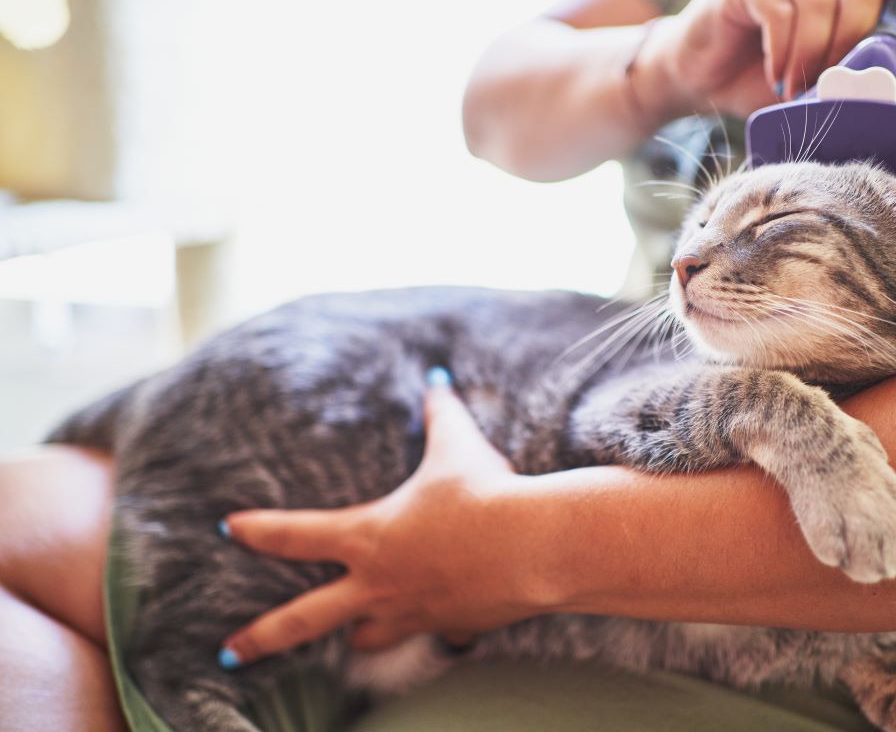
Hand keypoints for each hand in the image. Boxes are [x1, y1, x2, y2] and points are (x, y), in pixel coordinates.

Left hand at [217, 371, 531, 667]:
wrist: (533, 546)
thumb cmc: (485, 493)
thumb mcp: (458, 444)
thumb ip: (440, 412)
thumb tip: (437, 377)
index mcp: (368, 537)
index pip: (295, 534)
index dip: (258, 529)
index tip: (229, 528)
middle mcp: (380, 583)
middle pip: (303, 620)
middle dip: (261, 639)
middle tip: (228, 653)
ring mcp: (413, 612)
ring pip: (366, 638)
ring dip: (356, 636)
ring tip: (352, 638)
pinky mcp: (452, 626)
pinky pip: (435, 634)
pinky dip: (436, 629)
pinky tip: (445, 624)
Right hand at [636, 0, 895, 119]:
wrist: (699, 80)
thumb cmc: (761, 81)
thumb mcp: (822, 88)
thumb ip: (871, 77)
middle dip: (852, 42)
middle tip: (831, 84)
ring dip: (812, 52)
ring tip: (796, 89)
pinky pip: (779, 6)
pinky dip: (783, 48)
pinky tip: (776, 76)